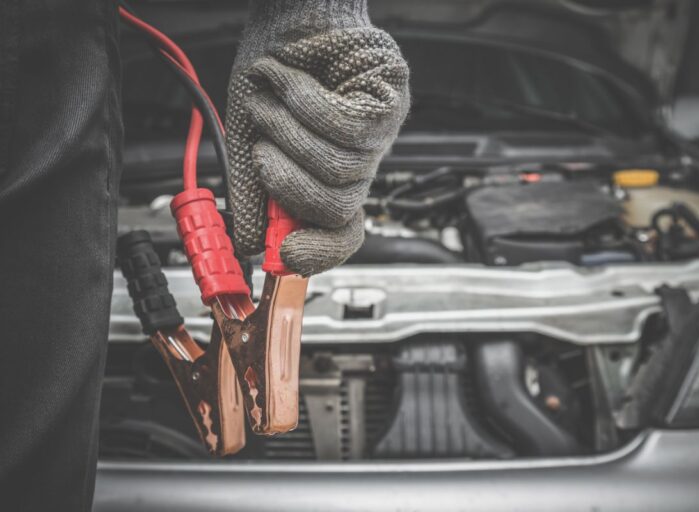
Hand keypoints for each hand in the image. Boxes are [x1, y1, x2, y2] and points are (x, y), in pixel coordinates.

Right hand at [225, 3, 409, 276]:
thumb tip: (249, 245)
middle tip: (262, 150)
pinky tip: (290, 81)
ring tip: (269, 101)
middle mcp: (359, 164)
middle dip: (288, 184)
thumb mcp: (249, 140)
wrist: (285, 16)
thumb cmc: (271, 74)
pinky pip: (350, 128)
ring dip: (289, 134)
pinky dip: (307, 104)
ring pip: (341, 169)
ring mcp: (380, 136)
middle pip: (338, 208)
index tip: (285, 254)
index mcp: (328, 179)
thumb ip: (253, 193)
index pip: (341, 233)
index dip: (318, 252)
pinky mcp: (388, 102)